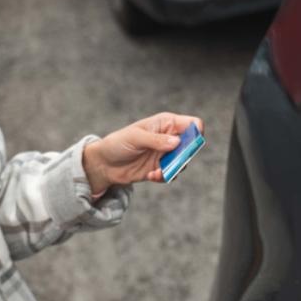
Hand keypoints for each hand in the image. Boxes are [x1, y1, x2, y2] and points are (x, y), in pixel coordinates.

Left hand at [83, 112, 203, 195]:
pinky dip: (164, 176)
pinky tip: (152, 176)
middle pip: (191, 146)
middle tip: (175, 162)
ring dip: (174, 169)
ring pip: (183, 162)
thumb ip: (157, 140)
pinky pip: (171, 174)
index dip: (196, 133)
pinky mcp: (160, 168)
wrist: (104, 163)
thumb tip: (177, 142)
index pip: (192, 124)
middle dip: (185, 155)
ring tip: (158, 171)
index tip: (190, 144)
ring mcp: (165, 154)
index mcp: (166, 123)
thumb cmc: (118, 143)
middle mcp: (169, 138)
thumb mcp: (136, 138)